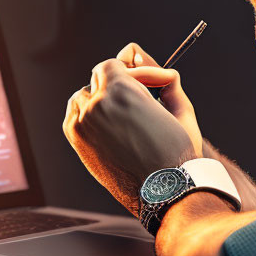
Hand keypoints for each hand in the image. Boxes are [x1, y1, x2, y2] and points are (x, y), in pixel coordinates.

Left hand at [63, 54, 200, 215]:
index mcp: (120, 91)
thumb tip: (167, 76)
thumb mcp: (180, 111)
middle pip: (96, 80)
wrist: (165, 190)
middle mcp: (96, 105)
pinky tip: (107, 126)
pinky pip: (74, 118)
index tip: (147, 84)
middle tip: (136, 98)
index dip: (130, 72)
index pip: (111, 65)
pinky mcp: (78, 143)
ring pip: (81, 98)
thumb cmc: (176, 153)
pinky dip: (86, 117)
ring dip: (98, 99)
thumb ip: (170, 86)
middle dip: (116, 84)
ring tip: (120, 111)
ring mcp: (82, 125)